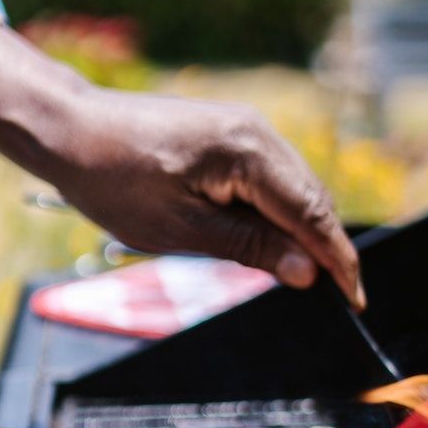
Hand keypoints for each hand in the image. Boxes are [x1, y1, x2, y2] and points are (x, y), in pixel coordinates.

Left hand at [0, 26, 364, 305]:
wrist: (71, 130)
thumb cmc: (116, 181)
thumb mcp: (184, 230)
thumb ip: (252, 248)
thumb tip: (308, 272)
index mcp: (248, 152)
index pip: (311, 214)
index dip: (338, 260)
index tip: (356, 299)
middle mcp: (257, 131)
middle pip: (312, 199)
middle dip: (327, 247)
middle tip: (337, 297)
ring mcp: (246, 127)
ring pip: (295, 188)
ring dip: (303, 230)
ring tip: (306, 277)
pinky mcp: (232, 132)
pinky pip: (272, 177)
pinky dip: (280, 211)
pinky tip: (273, 241)